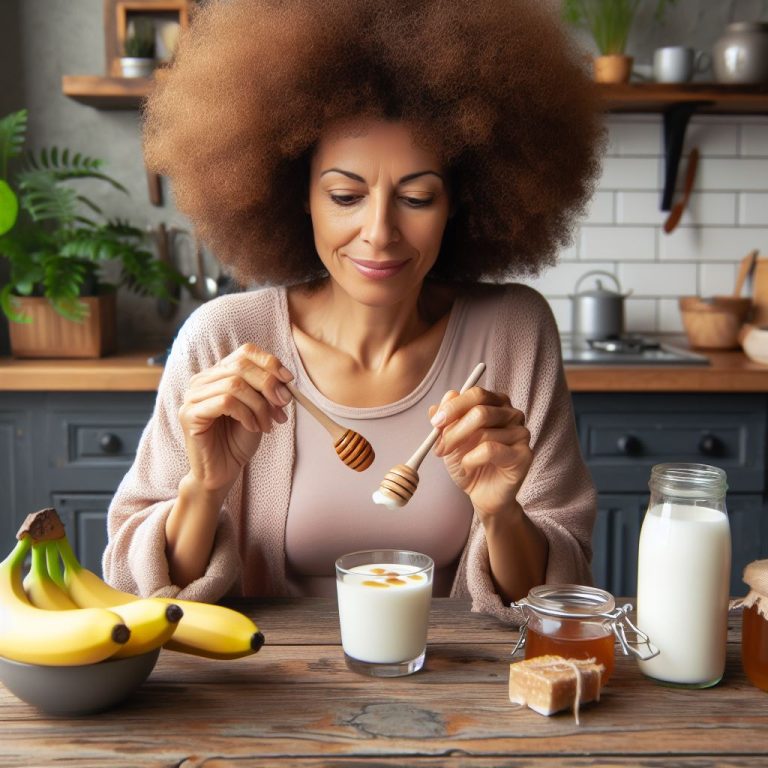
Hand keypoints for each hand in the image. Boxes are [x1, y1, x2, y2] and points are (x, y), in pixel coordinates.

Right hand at [178, 343, 293, 496]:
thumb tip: (285, 378)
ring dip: (260, 405)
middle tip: (282, 406)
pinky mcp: (189, 414)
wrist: (223, 471)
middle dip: (269, 385)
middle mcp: (202, 380)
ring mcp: (192, 396)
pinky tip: (253, 427)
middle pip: (242, 366)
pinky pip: (225, 402)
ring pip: (235, 384)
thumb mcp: (260, 408)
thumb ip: (267, 389)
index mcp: (218, 373)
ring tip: (268, 423)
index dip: (270, 362)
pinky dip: (247, 414)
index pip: (245, 351)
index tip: (289, 380)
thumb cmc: (239, 439)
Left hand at [429, 386, 531, 520]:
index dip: (454, 407)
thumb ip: (445, 421)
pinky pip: (490, 450)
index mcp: (496, 403)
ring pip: (484, 432)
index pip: (476, 394)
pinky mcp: (524, 454)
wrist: (482, 493)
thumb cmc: (469, 462)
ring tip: (455, 460)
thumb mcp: (450, 439)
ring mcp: (521, 433)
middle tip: (440, 446)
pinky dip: (472, 459)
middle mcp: (512, 414)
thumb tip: (435, 408)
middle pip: (480, 411)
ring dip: (460, 448)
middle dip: (454, 430)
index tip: (436, 422)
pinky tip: (469, 466)